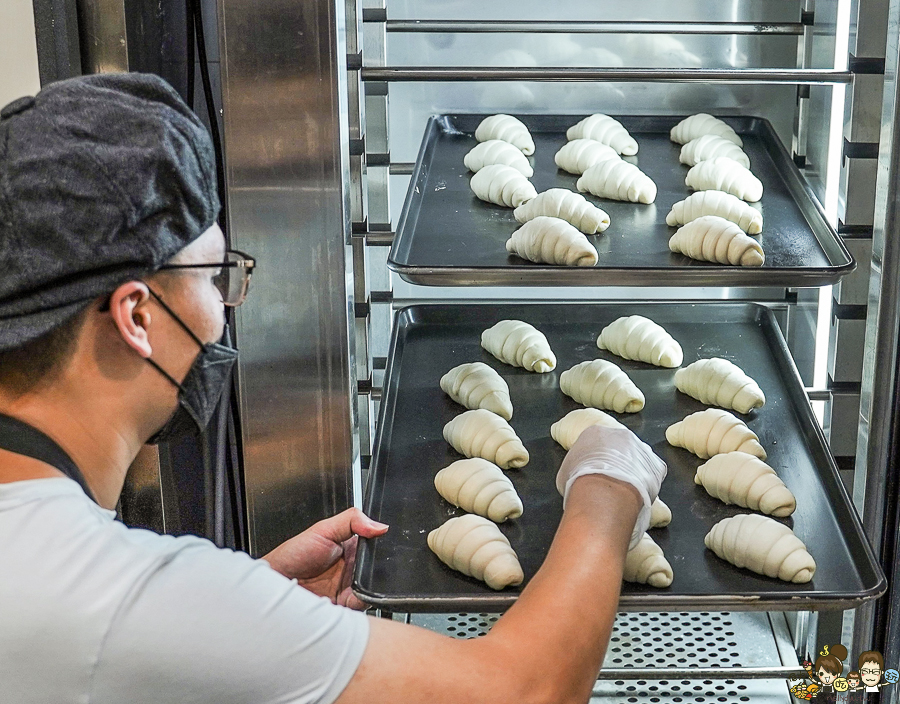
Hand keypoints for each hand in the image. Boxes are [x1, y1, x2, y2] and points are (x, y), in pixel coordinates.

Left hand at [262, 508, 387, 609]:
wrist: (275, 581)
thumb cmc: (293, 554)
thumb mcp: (323, 529)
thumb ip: (352, 520)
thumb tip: (379, 525)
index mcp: (353, 548)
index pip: (378, 548)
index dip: (384, 549)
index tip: (382, 548)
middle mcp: (354, 569)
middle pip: (379, 572)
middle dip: (378, 571)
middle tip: (364, 567)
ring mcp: (349, 588)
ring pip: (373, 590)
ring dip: (369, 588)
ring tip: (353, 582)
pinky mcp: (343, 606)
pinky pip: (360, 606)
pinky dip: (359, 603)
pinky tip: (348, 595)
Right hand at [555, 424, 665, 548]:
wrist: (602, 495)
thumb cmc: (578, 483)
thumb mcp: (565, 473)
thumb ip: (573, 469)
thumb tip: (576, 478)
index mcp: (595, 432)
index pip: (597, 442)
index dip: (596, 459)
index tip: (594, 471)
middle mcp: (621, 434)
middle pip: (621, 447)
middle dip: (618, 463)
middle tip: (611, 481)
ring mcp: (642, 448)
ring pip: (638, 460)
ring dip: (634, 473)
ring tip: (625, 491)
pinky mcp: (657, 465)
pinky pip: (654, 474)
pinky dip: (648, 484)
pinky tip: (637, 495)